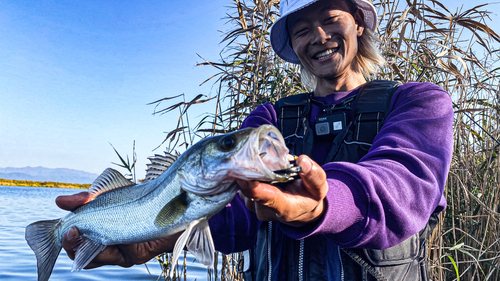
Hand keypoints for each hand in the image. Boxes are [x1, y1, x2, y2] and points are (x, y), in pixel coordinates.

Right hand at [56, 192, 178, 267]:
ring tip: (95, 231)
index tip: (67, 228)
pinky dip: (116, 246)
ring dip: (93, 247)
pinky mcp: (137, 256)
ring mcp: (122, 255)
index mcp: (97, 235)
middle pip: (83, 257)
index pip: (75, 245)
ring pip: (99, 259)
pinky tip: (115, 236)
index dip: (67, 241)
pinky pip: (122, 255)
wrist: (168, 202)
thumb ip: (86, 199)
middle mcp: (108, 248)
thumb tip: (60, 202)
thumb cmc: (136, 198)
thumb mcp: (109, 194)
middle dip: (74, 246)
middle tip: (73, 232)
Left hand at [238, 155, 327, 226]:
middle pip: (251, 189)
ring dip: (252, 173)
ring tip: (266, 166)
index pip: (265, 198)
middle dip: (253, 171)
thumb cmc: (309, 197)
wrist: (301, 210)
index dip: (252, 187)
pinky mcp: (247, 201)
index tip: (242, 176)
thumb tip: (302, 160)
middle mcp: (266, 210)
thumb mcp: (319, 187)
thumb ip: (314, 175)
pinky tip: (260, 172)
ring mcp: (254, 207)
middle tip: (263, 157)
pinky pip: (243, 185)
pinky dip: (249, 176)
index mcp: (284, 207)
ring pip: (245, 186)